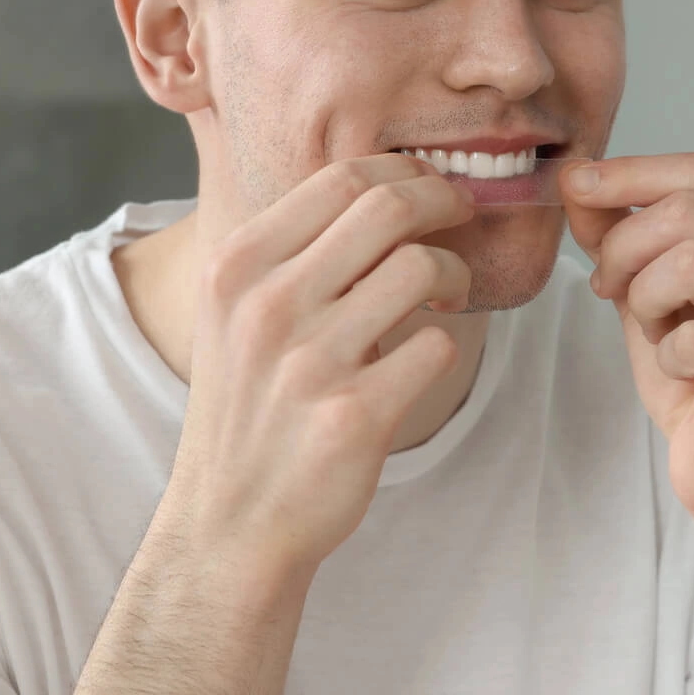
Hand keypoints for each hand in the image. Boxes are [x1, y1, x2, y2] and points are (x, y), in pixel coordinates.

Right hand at [157, 154, 475, 586]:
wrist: (230, 523)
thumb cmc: (250, 409)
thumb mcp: (238, 314)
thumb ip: (295, 252)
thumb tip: (383, 186)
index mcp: (239, 266)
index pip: (341, 177)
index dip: (404, 171)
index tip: (431, 188)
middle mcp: (269, 304)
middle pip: (389, 205)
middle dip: (445, 201)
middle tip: (463, 218)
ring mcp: (311, 361)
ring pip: (422, 266)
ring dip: (454, 273)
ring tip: (447, 295)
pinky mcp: (355, 414)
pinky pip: (436, 345)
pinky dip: (443, 345)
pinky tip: (423, 359)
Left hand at [561, 154, 693, 532]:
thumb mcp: (648, 286)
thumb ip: (620, 230)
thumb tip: (577, 178)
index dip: (632, 172)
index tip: (575, 185)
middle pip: (691, 211)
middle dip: (625, 246)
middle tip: (608, 286)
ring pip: (690, 262)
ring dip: (643, 298)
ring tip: (650, 328)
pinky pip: (692, 337)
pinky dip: (665, 354)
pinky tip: (682, 371)